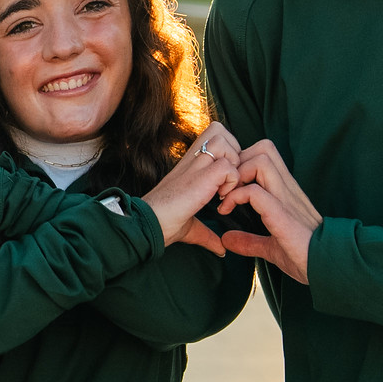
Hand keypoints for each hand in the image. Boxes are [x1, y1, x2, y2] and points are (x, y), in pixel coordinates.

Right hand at [142, 123, 243, 250]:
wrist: (149, 223)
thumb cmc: (165, 223)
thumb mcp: (192, 224)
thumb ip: (208, 232)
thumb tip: (221, 250)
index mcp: (190, 162)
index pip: (216, 134)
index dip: (226, 152)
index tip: (222, 181)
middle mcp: (192, 158)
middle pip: (220, 131)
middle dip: (232, 153)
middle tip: (227, 181)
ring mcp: (196, 164)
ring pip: (226, 144)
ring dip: (233, 166)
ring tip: (224, 189)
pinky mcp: (201, 176)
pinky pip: (229, 166)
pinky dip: (231, 182)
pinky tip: (220, 198)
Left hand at [216, 139, 322, 282]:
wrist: (328, 268)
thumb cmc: (304, 257)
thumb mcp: (271, 246)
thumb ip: (249, 241)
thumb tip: (227, 239)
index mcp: (286, 192)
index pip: (265, 154)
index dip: (241, 162)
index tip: (227, 185)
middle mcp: (287, 189)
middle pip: (263, 148)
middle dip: (238, 162)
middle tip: (224, 186)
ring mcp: (286, 199)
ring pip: (261, 161)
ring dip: (237, 175)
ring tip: (226, 196)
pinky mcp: (282, 215)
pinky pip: (256, 192)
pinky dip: (236, 196)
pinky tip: (227, 210)